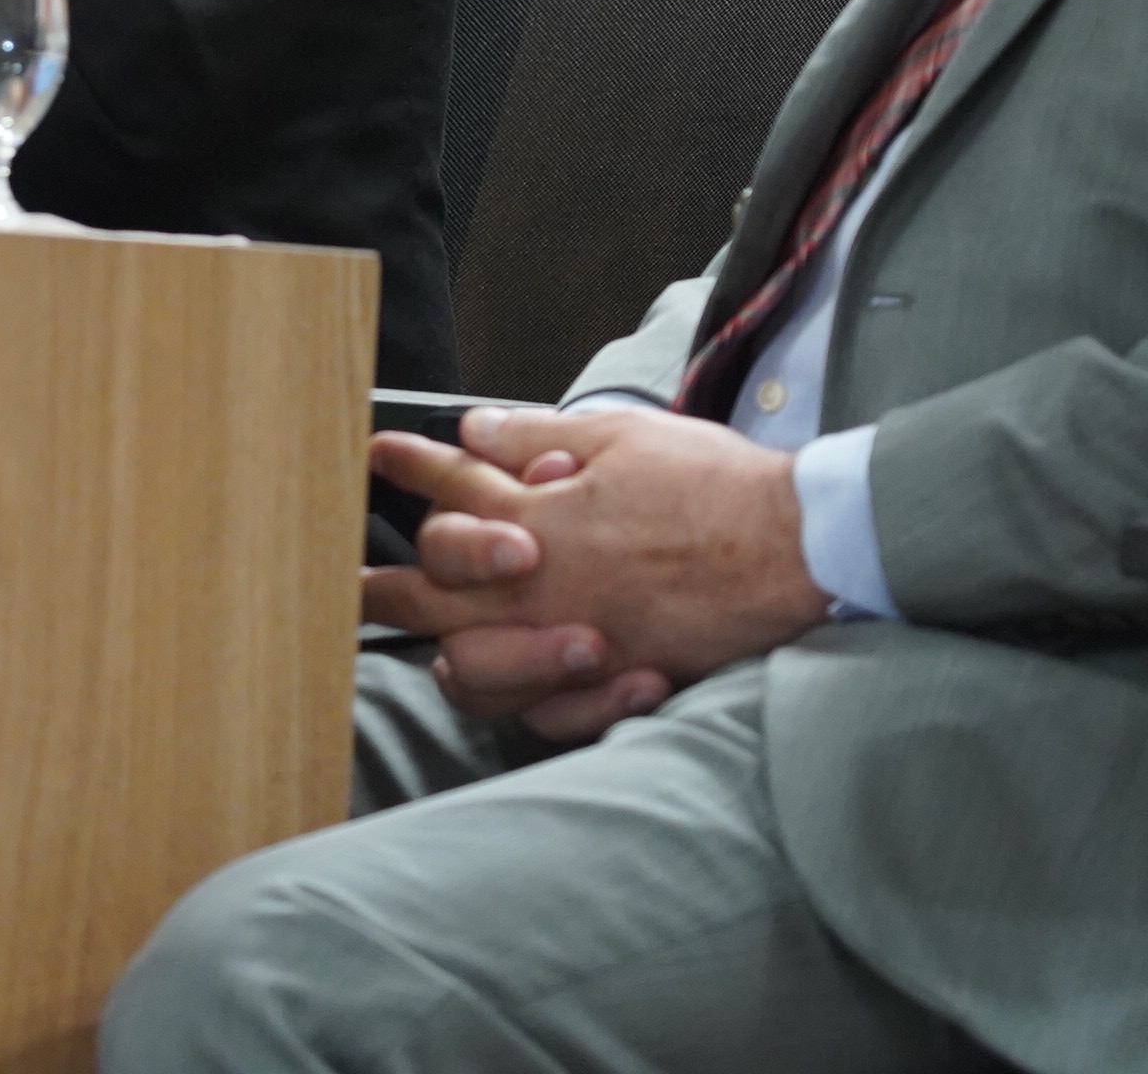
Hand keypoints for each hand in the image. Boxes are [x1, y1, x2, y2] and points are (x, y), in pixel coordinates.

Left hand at [362, 404, 830, 723]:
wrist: (797, 550)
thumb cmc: (718, 488)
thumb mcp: (623, 436)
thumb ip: (540, 437)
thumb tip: (478, 429)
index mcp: (540, 520)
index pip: (452, 492)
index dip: (410, 469)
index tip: (377, 457)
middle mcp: (544, 588)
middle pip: (436, 593)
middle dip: (384, 586)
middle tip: (350, 585)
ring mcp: (573, 642)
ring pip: (472, 668)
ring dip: (440, 650)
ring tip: (419, 643)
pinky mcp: (613, 684)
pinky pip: (544, 718)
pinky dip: (522, 703)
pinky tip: (509, 687)